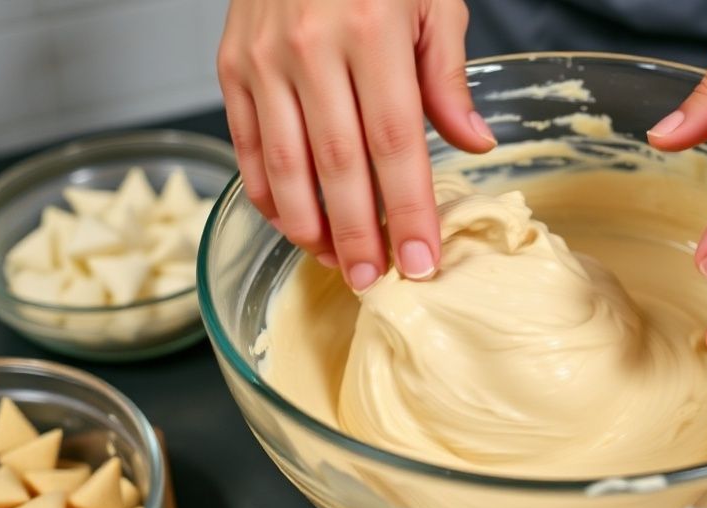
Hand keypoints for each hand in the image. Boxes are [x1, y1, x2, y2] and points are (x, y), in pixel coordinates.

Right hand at [217, 0, 496, 291]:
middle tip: (376, 280)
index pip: (394, 143)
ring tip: (338, 262)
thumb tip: (476, 145)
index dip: (408, 210)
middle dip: (359, 234)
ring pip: (284, 165)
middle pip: (337, 166)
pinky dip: (267, 193)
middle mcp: (310, 48)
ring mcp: (262, 59)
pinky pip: (245, 146)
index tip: (420, 261)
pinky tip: (292, 224)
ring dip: (310, 226)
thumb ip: (448, 77)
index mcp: (370, 31)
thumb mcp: (432, 1)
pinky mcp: (231, 67)